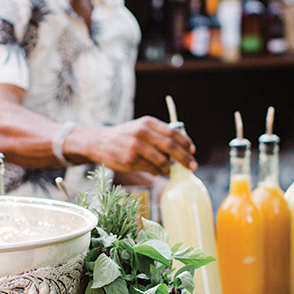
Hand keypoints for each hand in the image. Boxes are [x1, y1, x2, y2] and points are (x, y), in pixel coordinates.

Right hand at [71, 117, 195, 175]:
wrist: (100, 142)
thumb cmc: (126, 136)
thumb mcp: (141, 127)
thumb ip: (159, 134)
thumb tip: (183, 148)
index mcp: (148, 122)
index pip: (173, 132)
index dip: (186, 143)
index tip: (193, 151)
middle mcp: (142, 132)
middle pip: (170, 147)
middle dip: (184, 158)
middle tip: (192, 166)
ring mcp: (135, 147)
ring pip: (162, 161)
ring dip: (169, 168)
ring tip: (168, 169)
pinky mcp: (130, 160)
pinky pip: (151, 169)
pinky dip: (157, 172)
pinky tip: (155, 170)